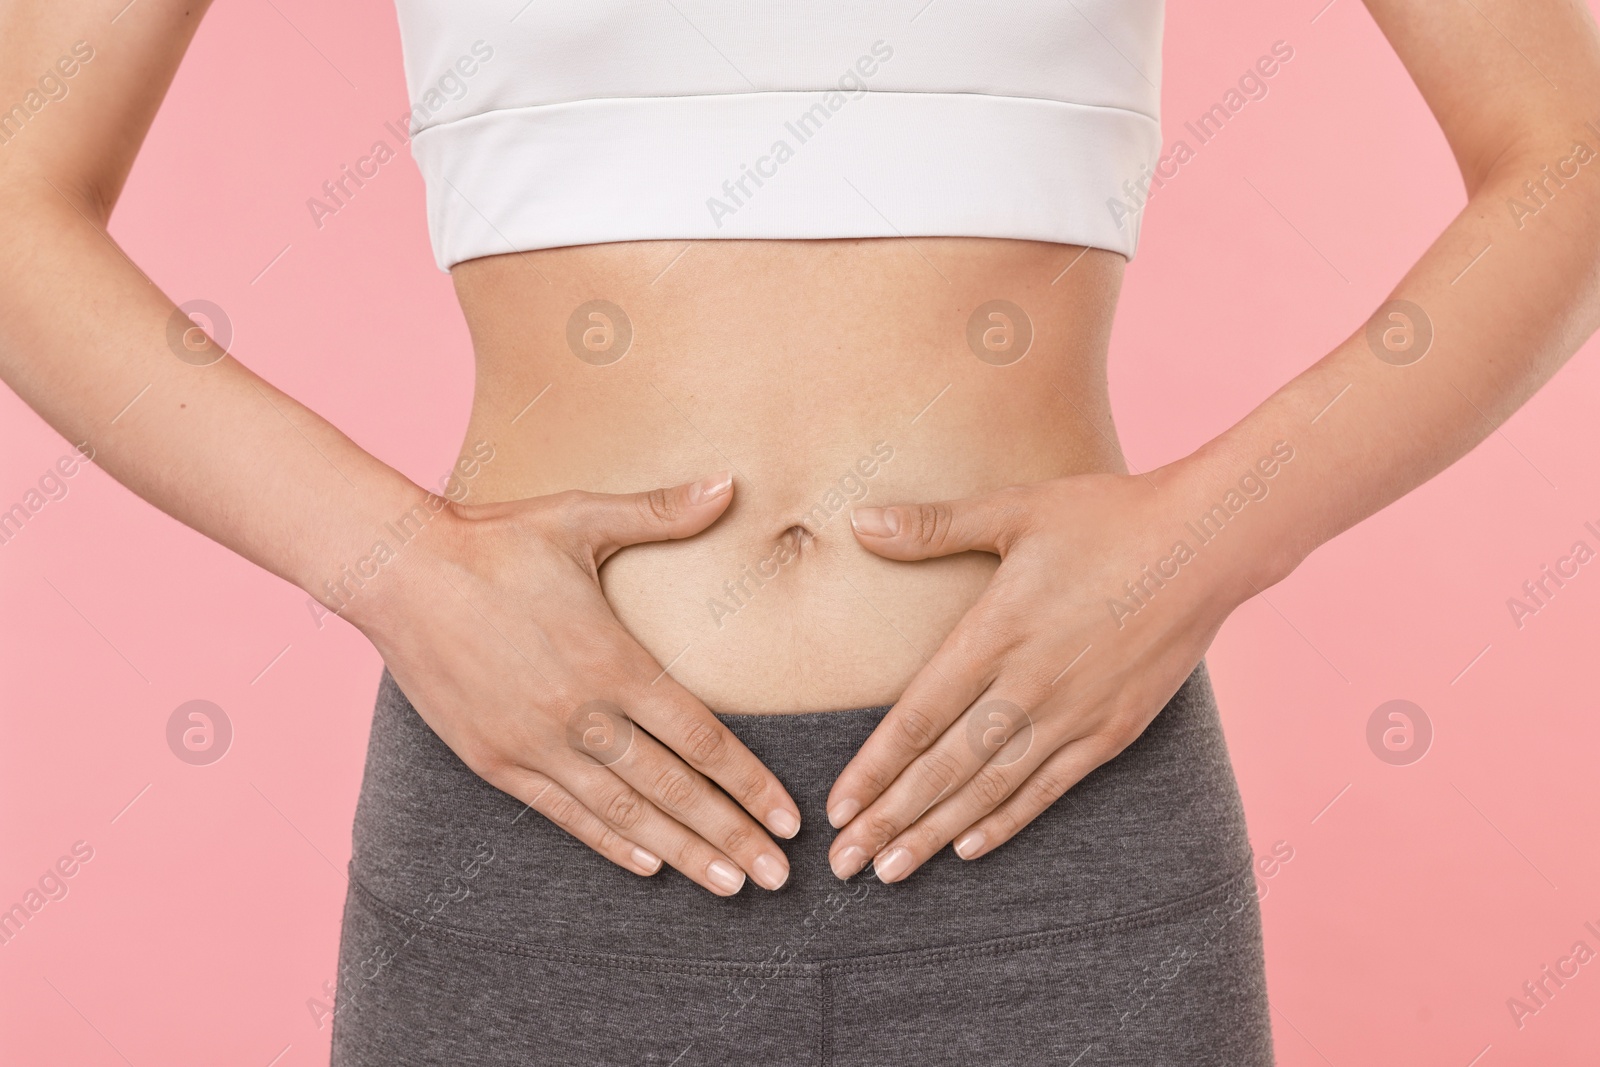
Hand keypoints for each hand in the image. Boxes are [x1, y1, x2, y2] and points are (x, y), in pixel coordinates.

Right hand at [354, 472, 800, 895]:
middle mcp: (579, 713)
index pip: (700, 738)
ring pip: (623, 814)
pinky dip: (609, 843)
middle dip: (730, 836)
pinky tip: (647, 866)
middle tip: (777, 877)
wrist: (396, 571)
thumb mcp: (581, 517)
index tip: (787, 818)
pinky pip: (563, 814)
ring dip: (682, 853)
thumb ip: (661, 511)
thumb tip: (731, 483)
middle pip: (671, 790)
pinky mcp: (493, 760)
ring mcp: (534, 744)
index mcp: (611, 660)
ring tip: (728, 885)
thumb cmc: (496, 540)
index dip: (749, 783)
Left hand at [824, 467, 1266, 882]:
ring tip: (891, 871)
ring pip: (991, 788)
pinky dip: (1006, 820)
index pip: (919, 716)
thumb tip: (858, 521)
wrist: (1208, 543)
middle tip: (845, 863)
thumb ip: (933, 526)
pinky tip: (969, 847)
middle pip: (945, 766)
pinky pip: (1049, 787)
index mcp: (996, 632)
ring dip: (936, 832)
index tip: (837, 808)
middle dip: (890, 818)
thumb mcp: (1015, 510)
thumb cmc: (1107, 518)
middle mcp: (1030, 684)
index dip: (875, 768)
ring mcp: (1074, 713)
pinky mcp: (1114, 730)